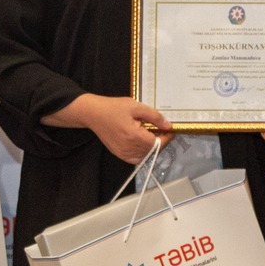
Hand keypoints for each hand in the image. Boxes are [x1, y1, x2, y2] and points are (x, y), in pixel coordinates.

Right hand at [43, 94, 171, 163]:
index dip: (167, 137)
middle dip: (161, 141)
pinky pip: (136, 158)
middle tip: (162, 129)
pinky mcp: (119, 154)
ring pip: (146, 156)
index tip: (171, 129)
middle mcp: (129, 148)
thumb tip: (168, 126)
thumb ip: (154, 117)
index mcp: (134, 136)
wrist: (93, 114)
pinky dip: (143, 152)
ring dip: (152, 147)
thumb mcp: (136, 107)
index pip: (158, 143)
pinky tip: (143, 141)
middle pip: (153, 151)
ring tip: (152, 133)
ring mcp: (123, 153)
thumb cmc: (114, 108)